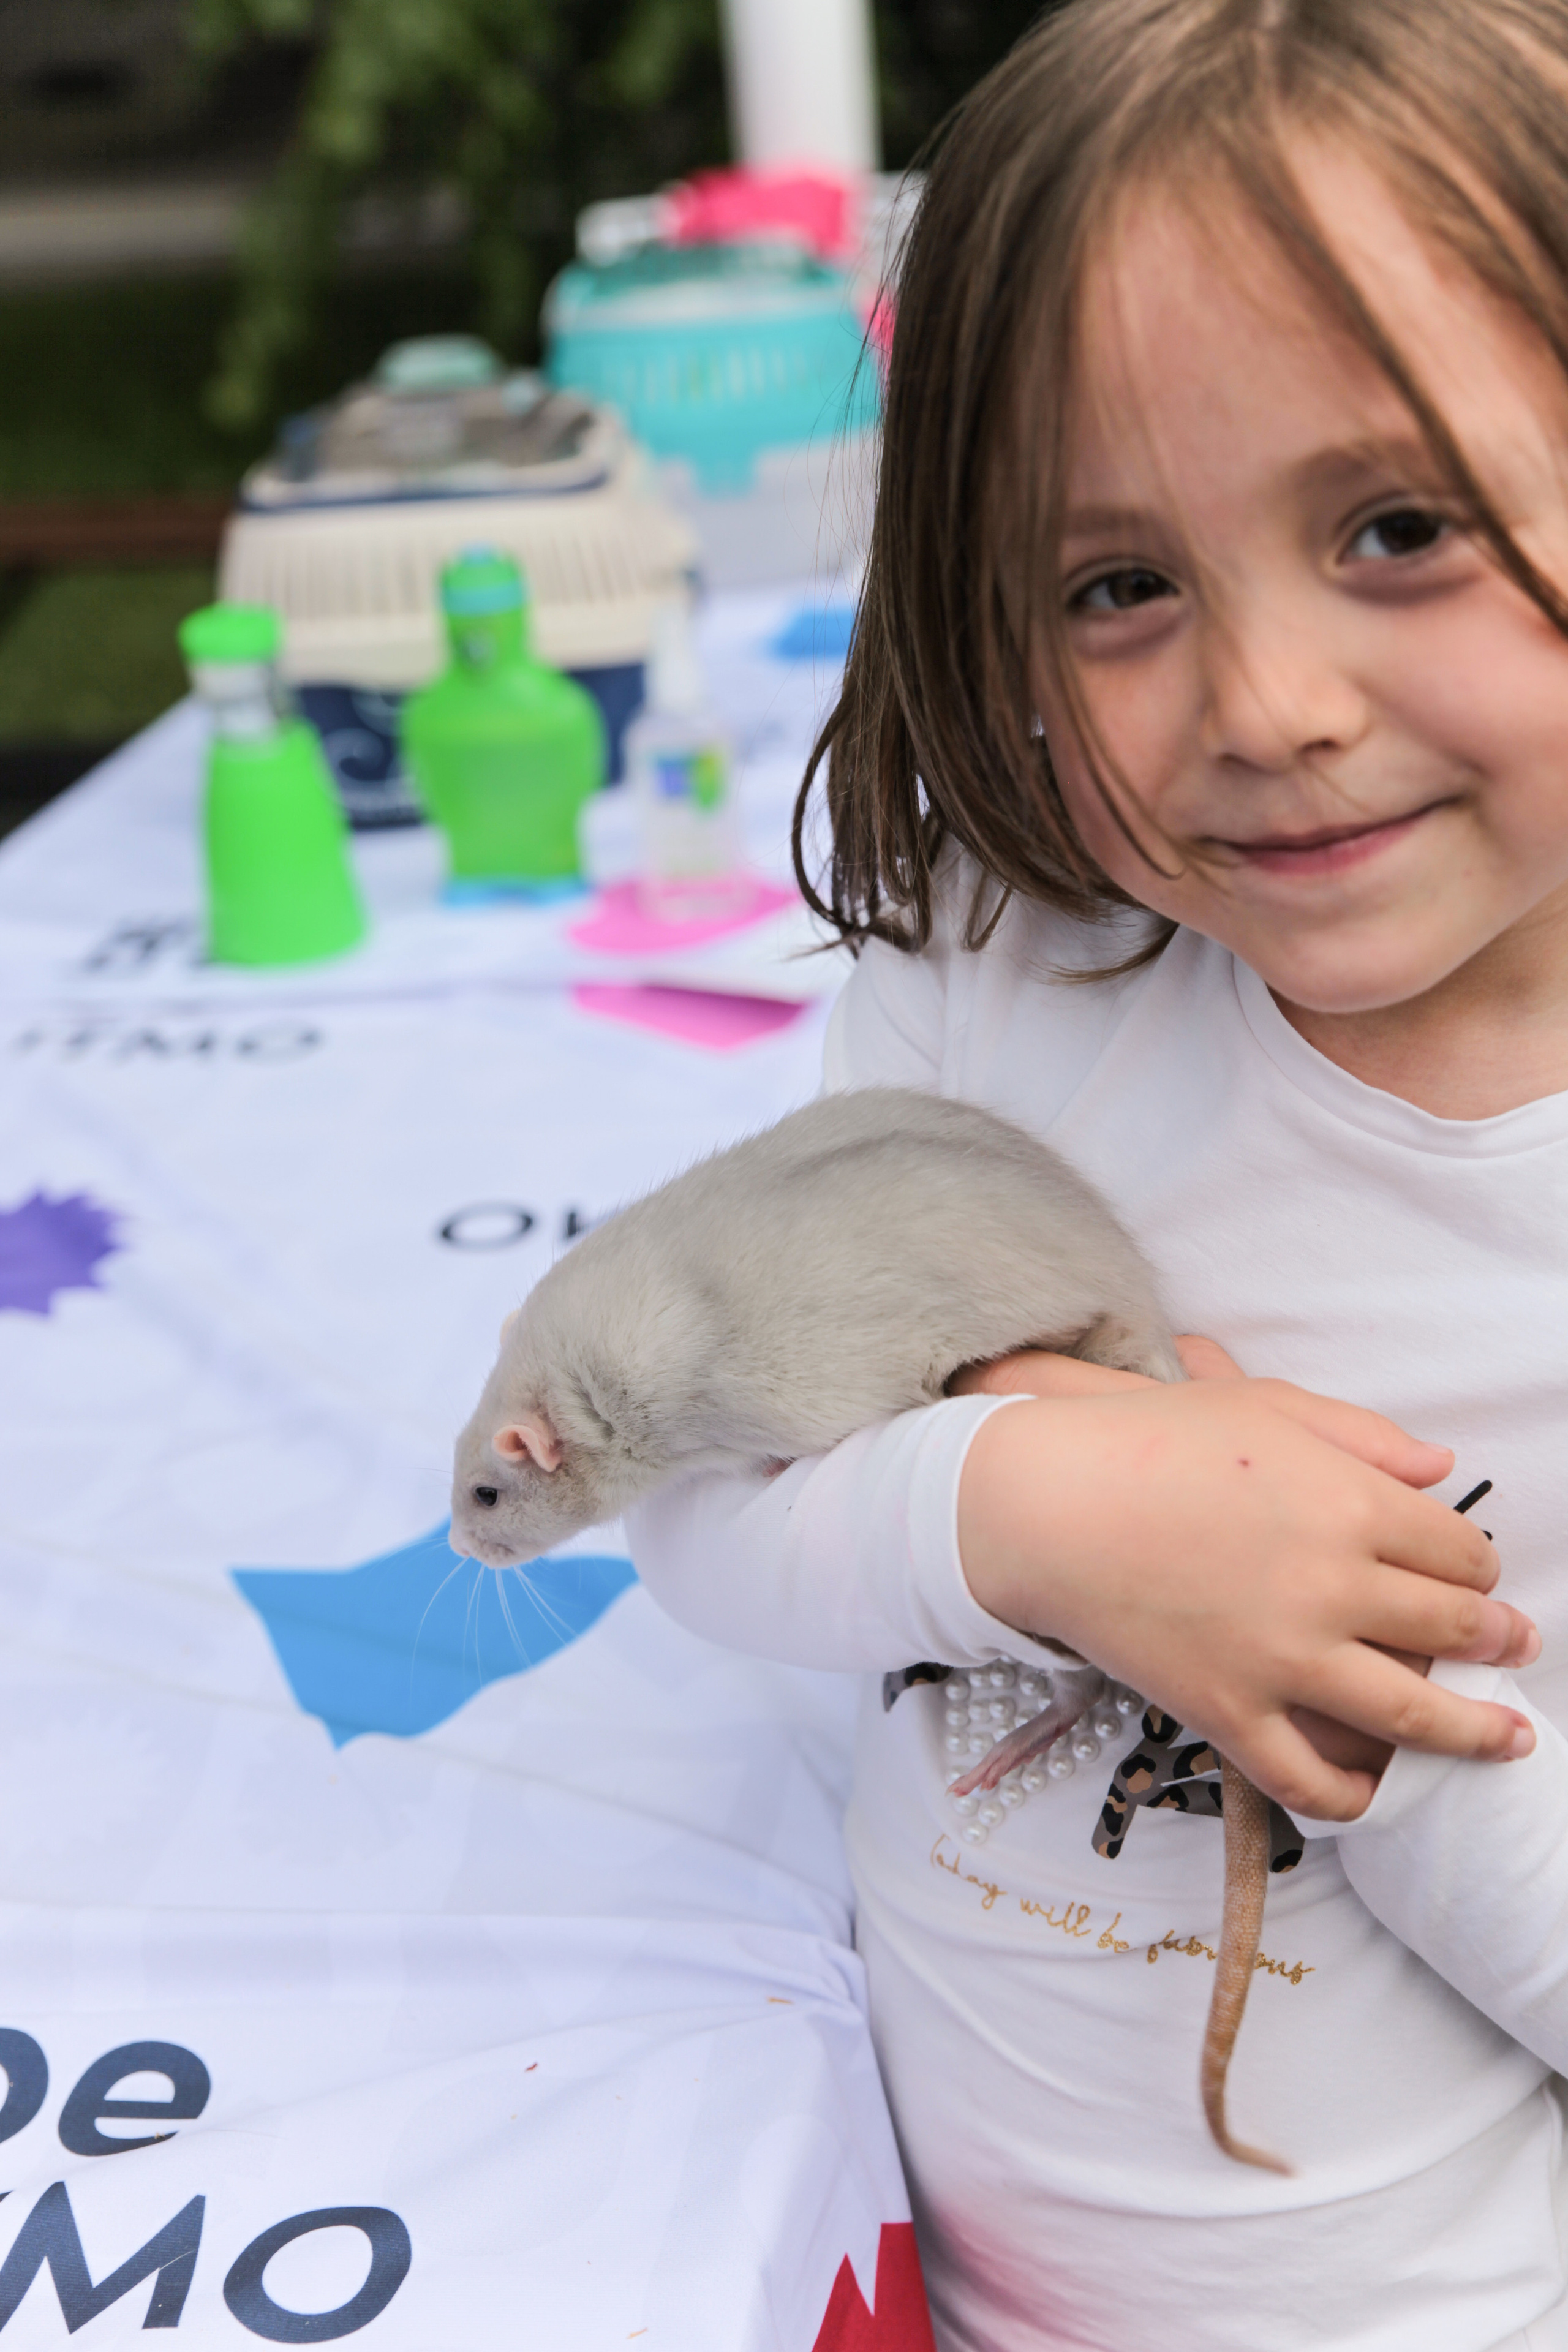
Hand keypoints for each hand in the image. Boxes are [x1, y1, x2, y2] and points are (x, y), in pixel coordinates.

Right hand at [952, 1340, 1537, 1820]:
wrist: (1043, 1502)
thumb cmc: (1147, 1439)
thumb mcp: (1262, 1406)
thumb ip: (1360, 1435)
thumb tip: (1442, 1470)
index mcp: (1348, 1503)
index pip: (1459, 1549)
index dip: (1479, 1564)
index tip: (1475, 1573)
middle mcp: (1333, 1586)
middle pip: (1452, 1626)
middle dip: (1497, 1638)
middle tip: (1515, 1644)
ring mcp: (1283, 1658)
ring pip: (1413, 1715)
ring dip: (1477, 1730)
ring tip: (1508, 1737)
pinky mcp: (1228, 1712)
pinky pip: (1311, 1778)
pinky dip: (1354, 1794)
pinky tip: (1376, 1788)